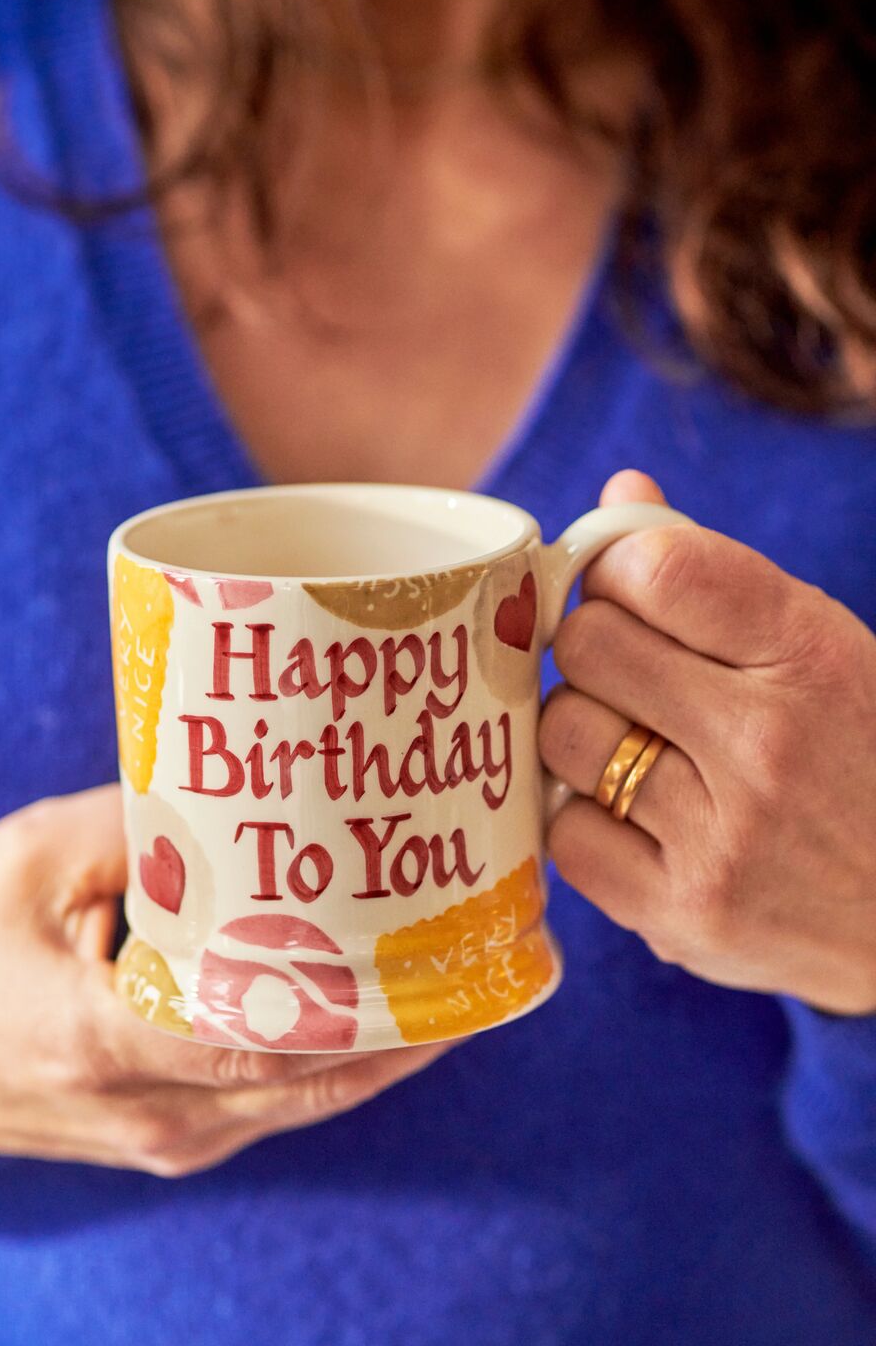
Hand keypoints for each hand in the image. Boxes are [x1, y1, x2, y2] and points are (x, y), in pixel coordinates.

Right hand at [0, 786, 448, 1175]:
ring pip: (305, 1100)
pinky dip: (337, 1064)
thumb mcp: (29, 861)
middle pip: (309, 1074)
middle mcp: (150, 1107)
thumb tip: (236, 785)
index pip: (262, 1032)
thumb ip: (135, 826)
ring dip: (385, 1046)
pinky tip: (382, 1016)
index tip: (440, 952)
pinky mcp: (172, 1137)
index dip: (363, 999)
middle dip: (405, 1019)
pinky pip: (277, 1106)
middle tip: (476, 948)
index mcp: (104, 1036)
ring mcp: (165, 1135)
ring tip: (454, 977)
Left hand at [539, 471, 875, 1015]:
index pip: (655, 566)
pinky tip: (635, 819)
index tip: (630, 593)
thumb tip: (621, 493)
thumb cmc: (854, 757)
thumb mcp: (819, 648)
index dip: (619, 570)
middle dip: (596, 648)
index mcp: (812, 653)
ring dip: (583, 730)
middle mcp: (768, 743)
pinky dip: (583, 819)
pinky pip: (564, 833)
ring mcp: (723, 837)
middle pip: (589, 643)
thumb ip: (716, 573)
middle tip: (632, 676)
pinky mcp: (681, 917)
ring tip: (635, 746)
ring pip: (563, 731)